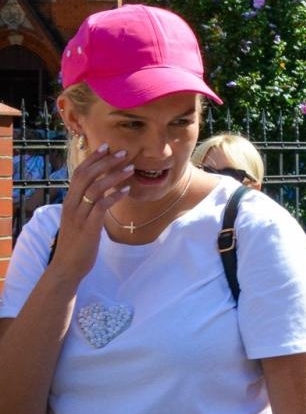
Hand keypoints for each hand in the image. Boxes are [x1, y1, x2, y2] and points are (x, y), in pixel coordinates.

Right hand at [51, 145, 133, 276]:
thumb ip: (88, 205)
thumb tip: (103, 192)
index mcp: (69, 201)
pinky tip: (126, 190)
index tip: (105, 146)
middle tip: (122, 152)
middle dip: (104, 162)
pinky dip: (114, 196)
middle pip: (86, 176)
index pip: (78, 173)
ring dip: (113, 176)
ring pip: (94, 189)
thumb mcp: (81, 219)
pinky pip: (100, 206)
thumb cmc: (78, 243)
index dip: (92, 159)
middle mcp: (71, 205)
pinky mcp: (88, 227)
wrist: (67, 267)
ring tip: (130, 168)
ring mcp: (79, 216)